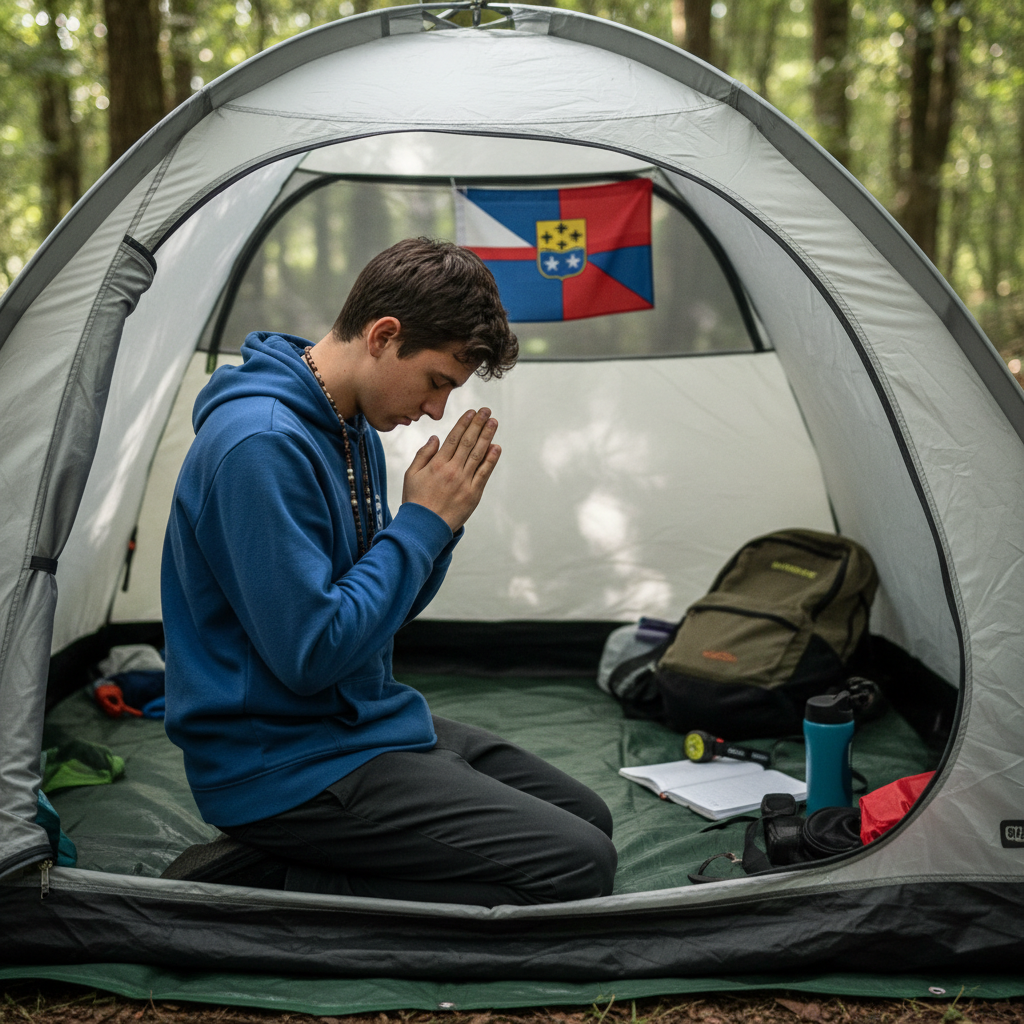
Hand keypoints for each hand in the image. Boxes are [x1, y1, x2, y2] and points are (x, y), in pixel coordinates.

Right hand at [401, 408, 500, 532]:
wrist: (424, 527)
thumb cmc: (416, 501)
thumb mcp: (411, 475)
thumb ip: (423, 455)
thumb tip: (436, 438)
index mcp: (437, 464)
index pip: (453, 438)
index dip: (464, 423)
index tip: (472, 412)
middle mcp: (452, 470)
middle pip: (468, 442)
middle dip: (478, 424)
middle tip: (486, 411)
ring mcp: (464, 482)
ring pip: (478, 454)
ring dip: (487, 436)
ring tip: (493, 422)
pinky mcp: (473, 494)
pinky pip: (484, 473)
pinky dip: (491, 459)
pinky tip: (496, 447)